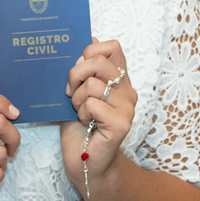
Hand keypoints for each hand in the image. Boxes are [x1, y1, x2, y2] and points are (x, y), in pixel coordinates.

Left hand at [60, 38, 136, 191]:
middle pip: (98, 61)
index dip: (90, 52)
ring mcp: (127, 107)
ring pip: (92, 84)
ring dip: (76, 100)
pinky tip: (86, 123)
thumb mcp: (78, 91)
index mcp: (119, 79)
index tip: (79, 70)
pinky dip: (81, 113)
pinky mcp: (122, 123)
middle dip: (75, 75)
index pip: (112, 47)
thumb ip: (86, 68)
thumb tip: (92, 38)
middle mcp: (128, 90)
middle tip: (71, 93)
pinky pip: (92, 104)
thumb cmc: (80, 126)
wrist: (85, 162)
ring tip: (80, 112)